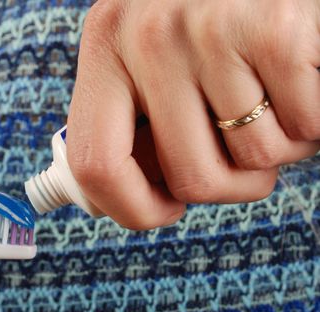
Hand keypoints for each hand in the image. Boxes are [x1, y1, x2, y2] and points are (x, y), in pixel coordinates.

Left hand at [67, 0, 319, 229]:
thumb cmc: (206, 16)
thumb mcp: (149, 51)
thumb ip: (138, 114)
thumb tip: (151, 191)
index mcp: (105, 47)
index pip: (95, 165)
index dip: (132, 210)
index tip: (164, 210)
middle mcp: (149, 38)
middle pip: (190, 179)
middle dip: (230, 185)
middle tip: (243, 155)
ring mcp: (210, 32)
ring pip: (255, 159)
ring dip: (276, 145)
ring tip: (269, 97)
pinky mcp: (275, 28)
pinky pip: (306, 127)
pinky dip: (312, 119)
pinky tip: (298, 79)